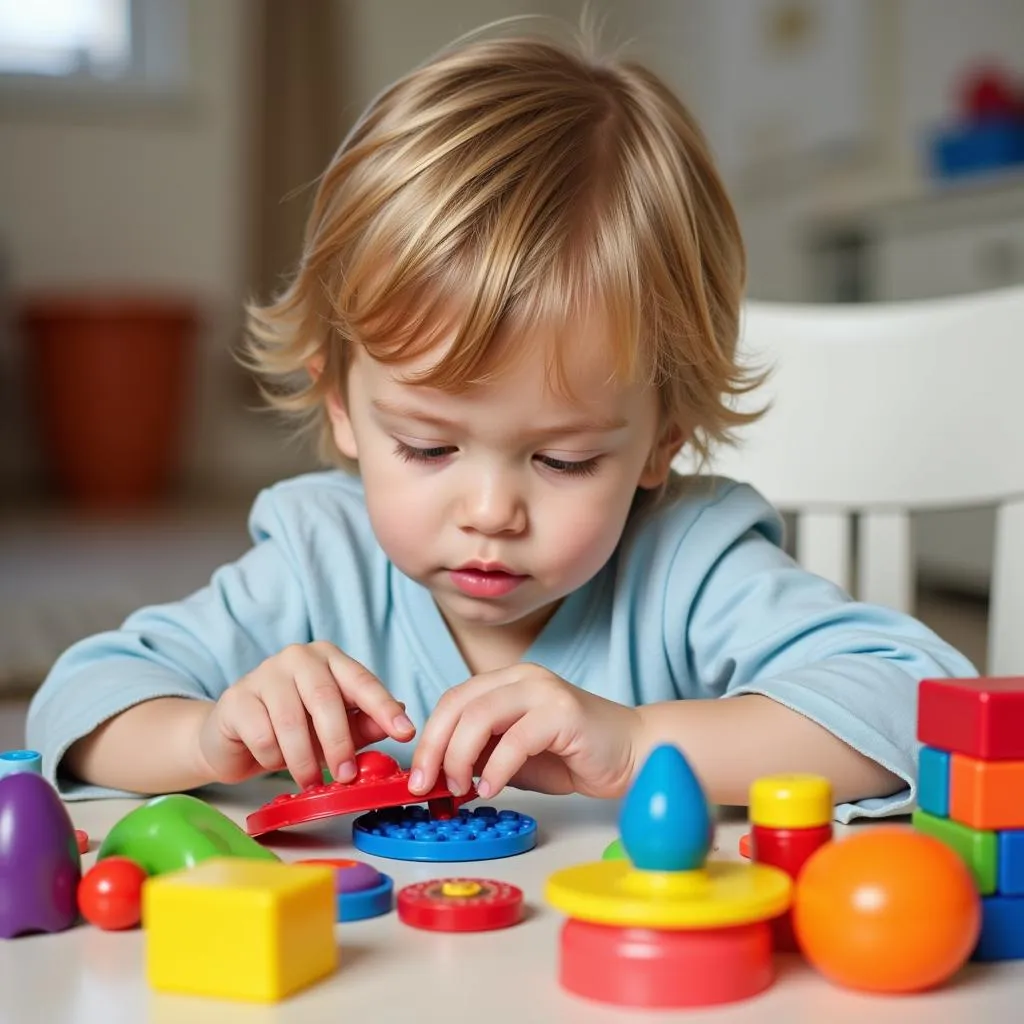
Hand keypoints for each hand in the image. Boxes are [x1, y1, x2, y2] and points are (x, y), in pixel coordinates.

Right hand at [195, 642, 414, 787]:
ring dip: (304, 759)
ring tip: (310, 781)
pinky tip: (274, 762)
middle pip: (325, 699)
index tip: (405, 732)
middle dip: (339, 743)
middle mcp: (298, 657)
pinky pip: (262, 734)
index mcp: (329, 659)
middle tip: (347, 776)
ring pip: (291, 720)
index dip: (384, 707)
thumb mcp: (335, 728)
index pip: (362, 681)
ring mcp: (264, 673)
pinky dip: (273, 758)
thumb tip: (400, 721)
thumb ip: (365, 724)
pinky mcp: (237, 698)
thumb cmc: (293, 730)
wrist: (234, 738)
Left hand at [407, 663, 641, 800]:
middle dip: (435, 747)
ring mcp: (544, 691)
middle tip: (427, 785)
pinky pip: (516, 739)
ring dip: (460, 757)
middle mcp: (523, 678)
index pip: (453, 701)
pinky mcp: (563, 712)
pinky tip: (491, 789)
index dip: (429, 737)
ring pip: (481, 716)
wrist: (632, 753)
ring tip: (461, 788)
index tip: (418, 776)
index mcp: (507, 682)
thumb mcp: (514, 757)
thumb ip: (481, 755)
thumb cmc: (574, 756)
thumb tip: (439, 773)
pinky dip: (496, 767)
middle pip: (459, 704)